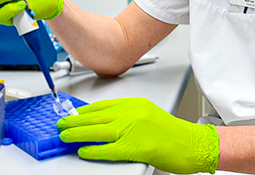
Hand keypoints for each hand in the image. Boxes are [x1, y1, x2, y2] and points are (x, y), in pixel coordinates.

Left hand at [57, 98, 218, 173]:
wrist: (192, 144)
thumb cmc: (172, 133)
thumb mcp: (147, 114)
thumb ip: (127, 116)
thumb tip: (102, 123)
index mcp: (134, 104)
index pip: (102, 106)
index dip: (84, 111)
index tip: (72, 114)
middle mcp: (132, 114)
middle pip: (96, 117)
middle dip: (75, 121)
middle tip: (62, 124)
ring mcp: (134, 130)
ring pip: (98, 131)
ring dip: (78, 133)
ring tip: (65, 136)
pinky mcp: (136, 148)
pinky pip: (108, 149)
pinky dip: (93, 150)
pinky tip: (83, 150)